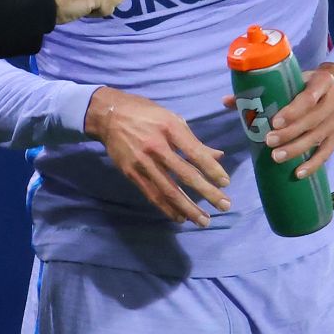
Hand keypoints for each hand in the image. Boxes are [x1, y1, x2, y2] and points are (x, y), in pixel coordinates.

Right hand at [86, 87, 230, 226]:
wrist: (108, 115)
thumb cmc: (145, 114)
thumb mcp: (171, 118)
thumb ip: (193, 140)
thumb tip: (218, 156)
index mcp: (170, 128)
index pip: (195, 152)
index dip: (212, 169)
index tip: (226, 183)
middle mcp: (156, 146)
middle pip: (185, 174)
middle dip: (207, 192)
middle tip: (224, 206)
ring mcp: (142, 162)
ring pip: (169, 190)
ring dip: (188, 207)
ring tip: (204, 220)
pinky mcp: (131, 173)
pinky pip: (152, 194)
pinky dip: (167, 208)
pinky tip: (180, 217)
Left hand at [221, 62, 333, 179]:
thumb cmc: (306, 84)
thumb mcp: (291, 80)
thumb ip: (261, 89)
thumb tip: (227, 101)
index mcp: (323, 80)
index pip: (309, 97)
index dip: (293, 111)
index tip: (274, 122)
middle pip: (313, 120)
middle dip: (290, 133)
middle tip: (269, 142)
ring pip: (319, 137)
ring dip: (297, 149)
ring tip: (277, 157)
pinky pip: (328, 152)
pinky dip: (313, 163)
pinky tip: (298, 172)